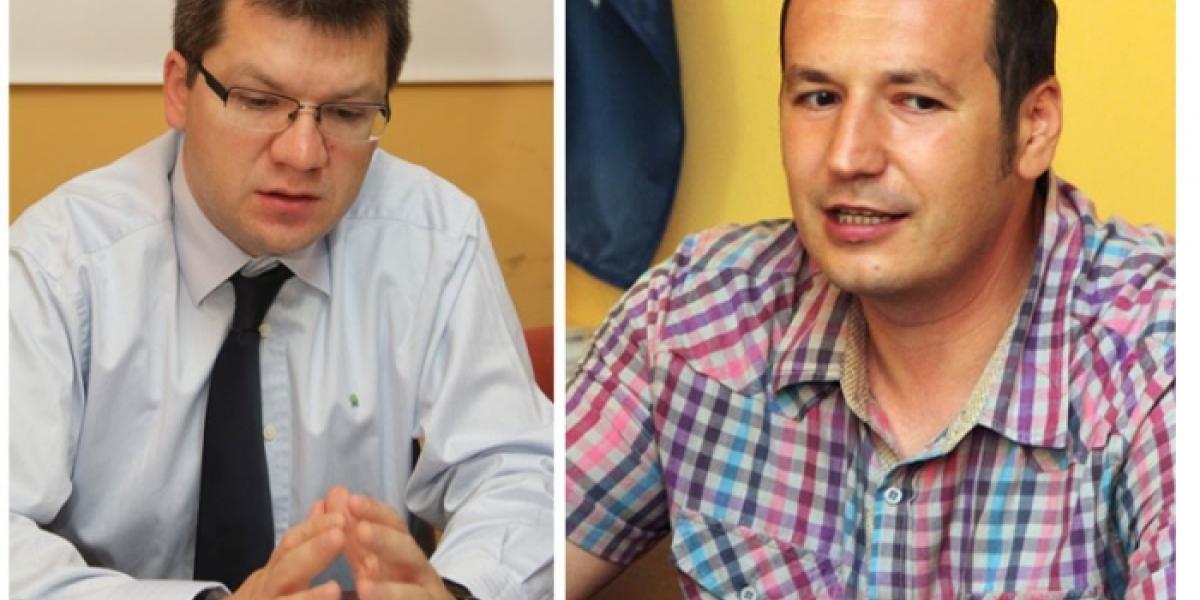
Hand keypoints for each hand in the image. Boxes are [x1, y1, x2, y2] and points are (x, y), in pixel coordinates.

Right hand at [230, 501, 346, 599]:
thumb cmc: (268, 598)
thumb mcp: (281, 570)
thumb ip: (304, 541)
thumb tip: (323, 502)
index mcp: (272, 575)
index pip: (289, 546)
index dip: (313, 529)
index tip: (341, 517)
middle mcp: (264, 593)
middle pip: (285, 572)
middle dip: (312, 554)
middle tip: (340, 536)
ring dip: (308, 598)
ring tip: (334, 589)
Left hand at [321, 488, 451, 599]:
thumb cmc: (397, 587)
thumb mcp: (370, 561)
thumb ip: (352, 534)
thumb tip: (333, 494)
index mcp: (402, 554)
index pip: (394, 525)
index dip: (375, 511)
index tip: (351, 500)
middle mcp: (419, 572)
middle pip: (409, 552)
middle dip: (385, 540)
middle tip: (361, 531)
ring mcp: (427, 596)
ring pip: (416, 593)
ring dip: (390, 590)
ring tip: (364, 586)